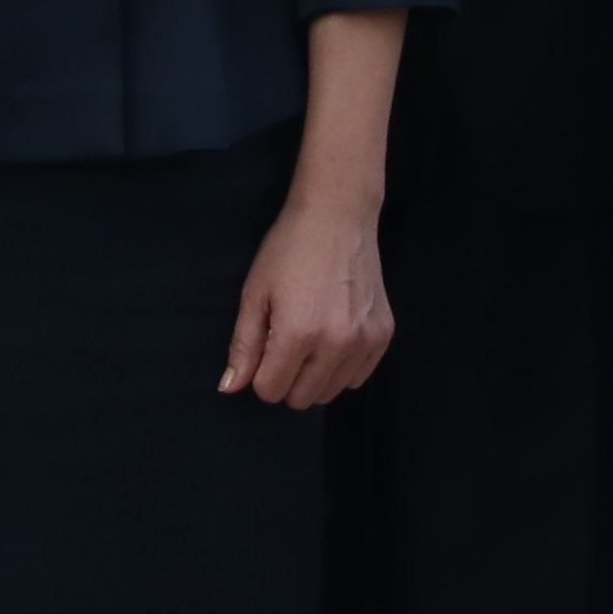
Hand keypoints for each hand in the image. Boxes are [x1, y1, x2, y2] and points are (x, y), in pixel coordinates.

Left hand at [223, 188, 392, 408]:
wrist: (338, 215)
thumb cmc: (289, 248)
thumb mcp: (255, 292)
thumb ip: (243, 345)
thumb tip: (229, 388)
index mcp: (297, 334)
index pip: (271, 390)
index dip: (261, 373)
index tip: (264, 347)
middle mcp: (335, 344)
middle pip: (302, 398)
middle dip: (287, 378)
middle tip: (286, 342)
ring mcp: (364, 341)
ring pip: (331, 392)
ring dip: (315, 376)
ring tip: (311, 337)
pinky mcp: (383, 335)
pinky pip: (358, 378)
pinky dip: (342, 368)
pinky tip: (334, 337)